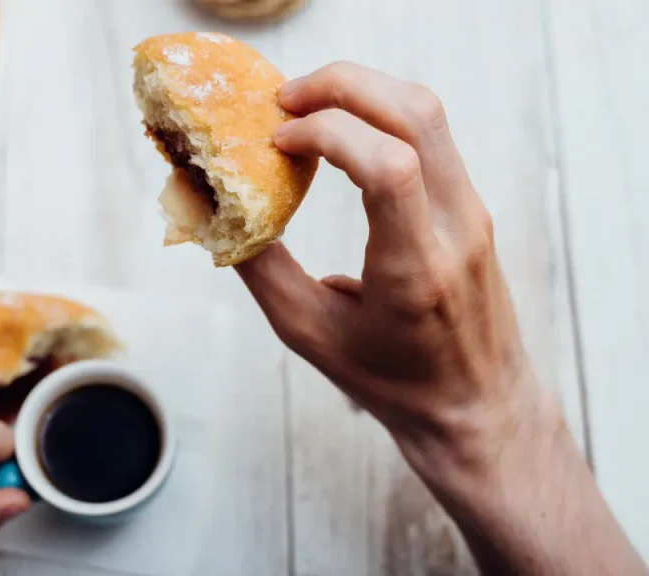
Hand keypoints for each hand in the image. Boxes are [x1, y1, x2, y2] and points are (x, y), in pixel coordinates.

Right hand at [237, 61, 645, 574]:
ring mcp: (472, 212)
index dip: (325, 133)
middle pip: (415, 113)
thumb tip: (214, 209)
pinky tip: (338, 130)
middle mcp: (455, 230)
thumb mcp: (309, 333)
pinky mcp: (471, 205)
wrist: (475, 406)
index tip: (277, 142)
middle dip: (341, 86)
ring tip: (305, 107)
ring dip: (362, 91)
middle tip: (283, 99)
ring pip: (427, 111)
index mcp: (414, 270)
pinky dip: (378, 113)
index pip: (389, 164)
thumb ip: (259, 268)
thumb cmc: (390, 380)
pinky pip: (429, 133)